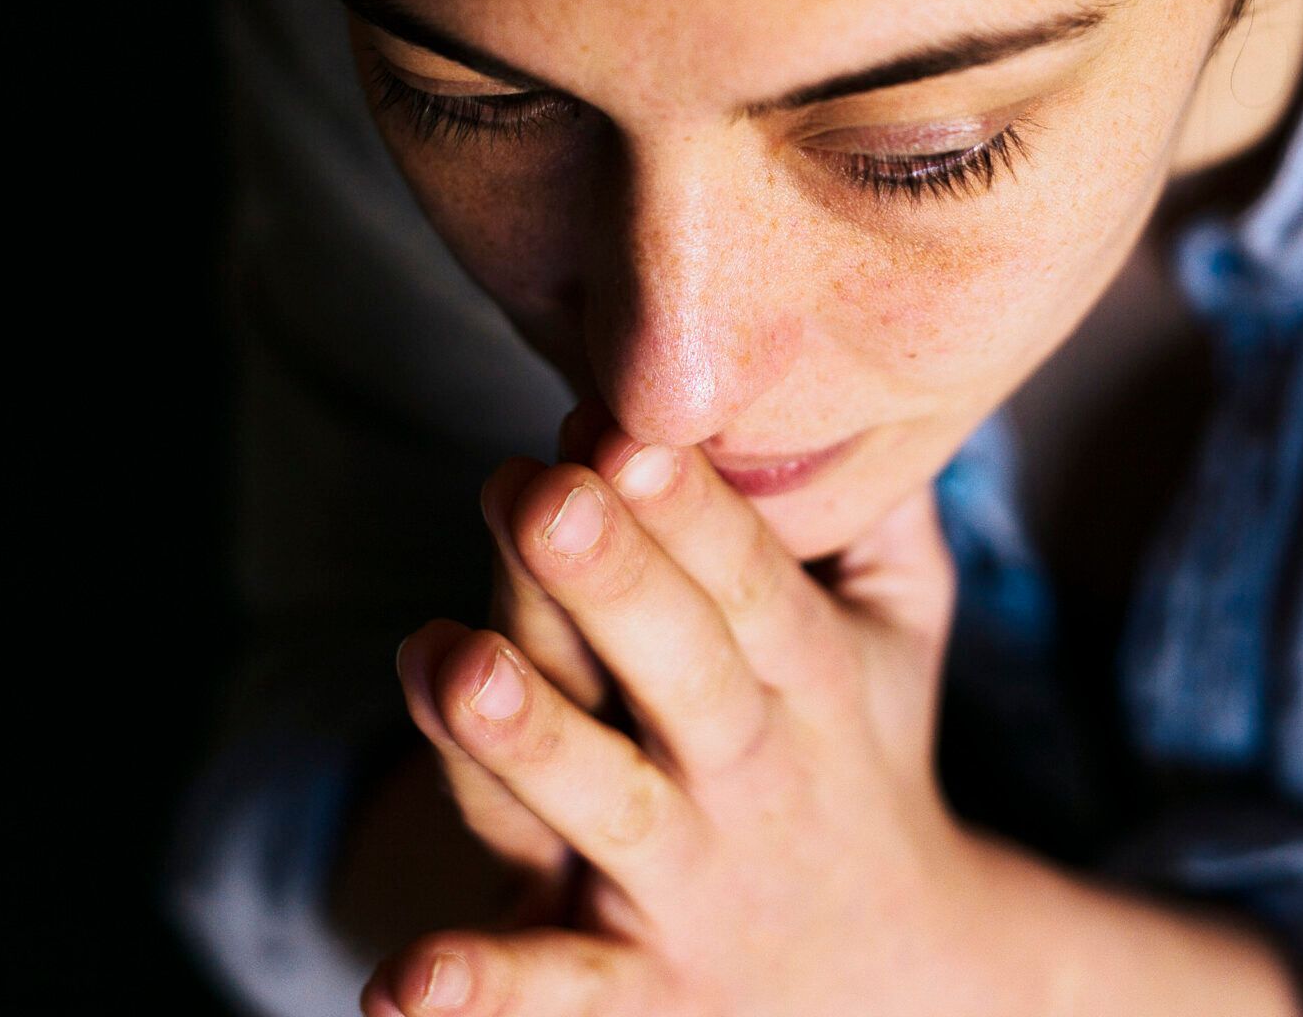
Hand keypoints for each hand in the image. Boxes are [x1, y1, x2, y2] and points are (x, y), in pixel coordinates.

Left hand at [369, 406, 1023, 1016]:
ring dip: (529, 745)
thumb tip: (864, 350)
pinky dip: (482, 992)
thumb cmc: (863, 761)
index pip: (754, 587)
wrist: (901, 987)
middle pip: (687, 678)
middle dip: (615, 583)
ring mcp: (686, 890)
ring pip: (604, 811)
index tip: (623, 422)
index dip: (691, 507)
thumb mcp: (902, 632)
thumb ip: (882, 505)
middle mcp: (754, 783)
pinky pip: (555, 995)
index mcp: (815, 686)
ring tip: (445, 661)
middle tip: (538, 490)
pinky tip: (400, 987)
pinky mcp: (630, 993)